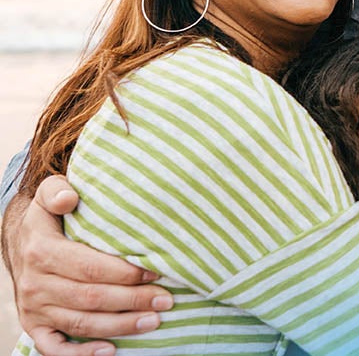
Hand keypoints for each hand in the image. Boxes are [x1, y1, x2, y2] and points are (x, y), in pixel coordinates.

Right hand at [6, 175, 173, 355]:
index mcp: (42, 251)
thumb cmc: (50, 216)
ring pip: (80, 323)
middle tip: (166, 300)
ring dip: (120, 326)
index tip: (156, 271)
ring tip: (154, 321)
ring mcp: (34, 308)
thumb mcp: (50, 194)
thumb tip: (69, 198)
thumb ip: (57, 190)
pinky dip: (81, 354)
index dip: (125, 272)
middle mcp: (35, 283)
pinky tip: (111, 350)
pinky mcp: (34, 326)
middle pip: (90, 298)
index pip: (89, 267)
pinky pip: (54, 348)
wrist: (22, 241)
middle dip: (132, 300)